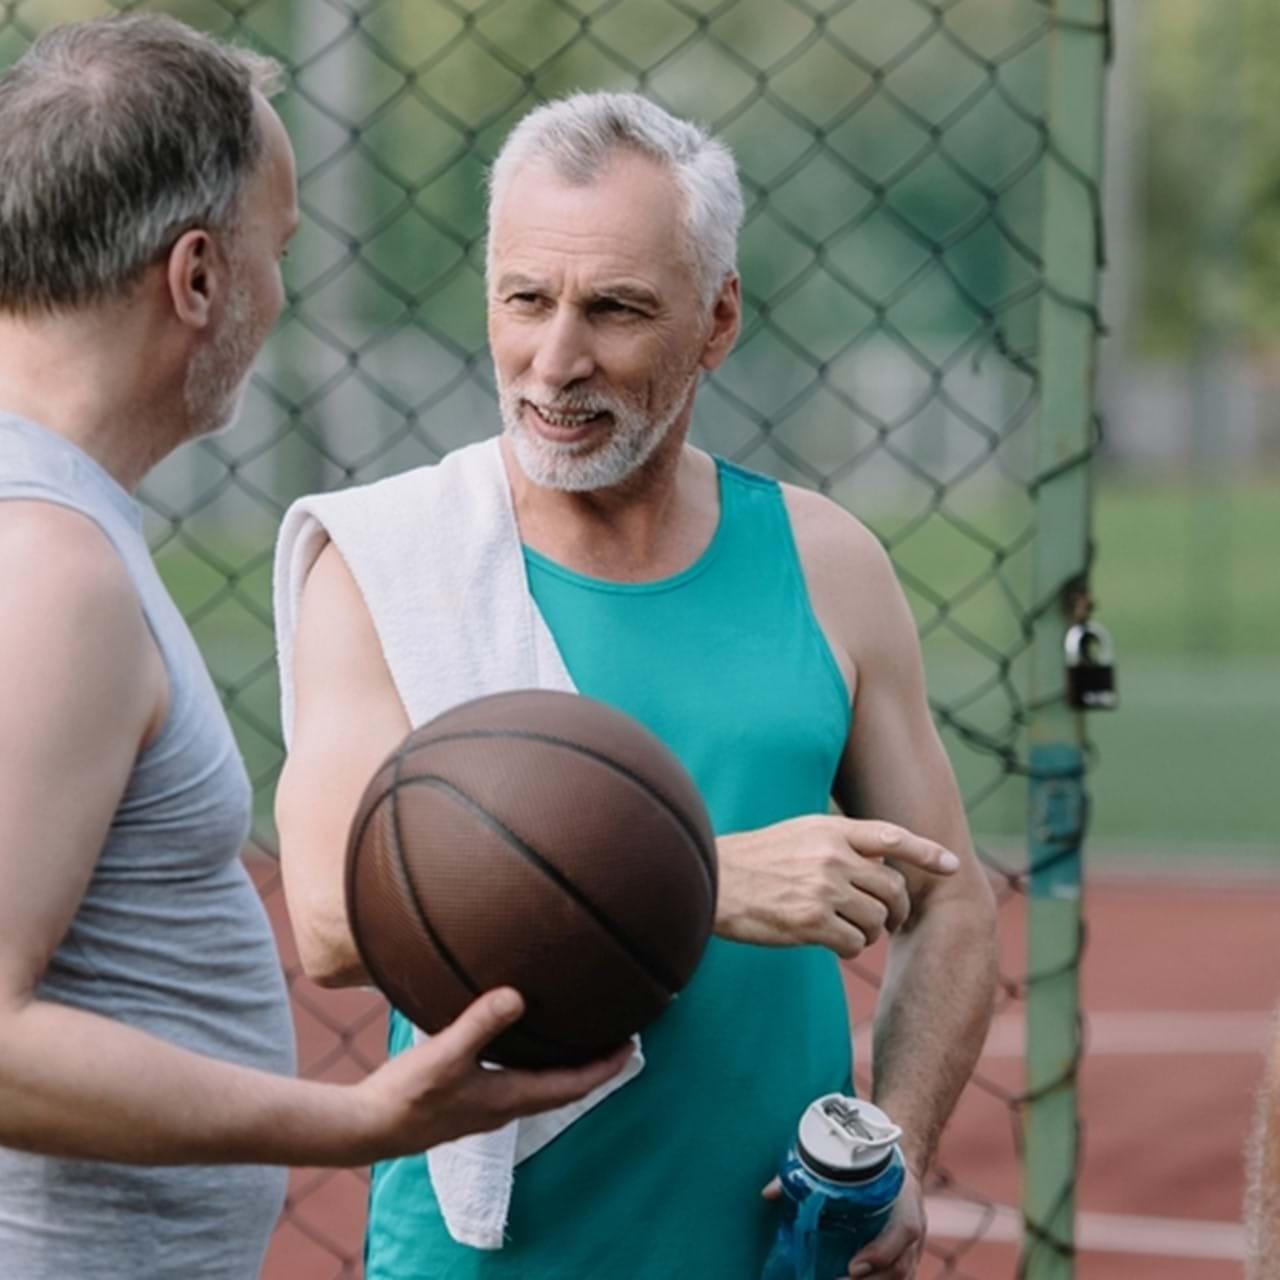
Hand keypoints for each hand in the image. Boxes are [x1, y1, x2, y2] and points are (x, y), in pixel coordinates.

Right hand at [348, 988, 633, 1161]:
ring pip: (541, 1086)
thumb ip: (479, 1024)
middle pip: (563, 1087)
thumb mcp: (444, 1055)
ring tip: (580, 1036)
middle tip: (617, 1038)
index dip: (606, 1067)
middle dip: (593, 1065)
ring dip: (565, 1065)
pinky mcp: (468, 1100)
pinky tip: (523, 1042)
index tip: (633, 1046)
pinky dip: (535, 1063)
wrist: (367, 1127)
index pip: (573, 1085)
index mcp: (509, 1097)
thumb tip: (516, 995)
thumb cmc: (405, 1096)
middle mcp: (504, 1106)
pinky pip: (517, 1081)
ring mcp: (486, 1106)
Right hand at [714, 816, 959, 956]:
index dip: (926, 852)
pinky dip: (849, 948)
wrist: (714, 881)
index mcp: (829, 830)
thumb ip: (838, 842)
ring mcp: (823, 889)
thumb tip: (880, 860)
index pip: (891, 837)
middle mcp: (831, 856)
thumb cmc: (756, 859)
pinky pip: (853, 943)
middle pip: (892, 888)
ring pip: (876, 919)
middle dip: (896, 909)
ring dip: (869, 932)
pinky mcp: (811, 922)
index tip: (952, 865)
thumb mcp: (798, 834)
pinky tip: (831, 943)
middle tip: (888, 921)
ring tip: (848, 930)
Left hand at [759, 1169, 924, 1279]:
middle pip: (901, 1265)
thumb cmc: (866, 1165)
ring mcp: (913, 1246)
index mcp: (903, 1197)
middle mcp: (912, 1225)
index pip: (904, 1230)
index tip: (853, 1266)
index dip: (881, 1252)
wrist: (897, 1166)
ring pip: (902, 1276)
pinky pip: (900, 1277)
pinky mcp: (908, 1258)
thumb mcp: (847, 1164)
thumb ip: (807, 1177)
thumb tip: (769, 1193)